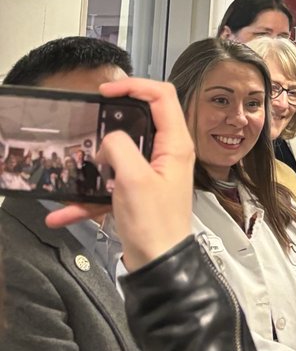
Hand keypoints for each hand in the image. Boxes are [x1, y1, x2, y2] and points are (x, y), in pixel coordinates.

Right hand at [46, 79, 194, 271]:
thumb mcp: (134, 178)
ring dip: (95, 161)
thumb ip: (119, 147)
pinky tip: (64, 211)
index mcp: (176, 145)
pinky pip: (110, 184)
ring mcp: (153, 172)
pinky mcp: (138, 190)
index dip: (134, 86)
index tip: (105, 92)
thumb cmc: (156, 224)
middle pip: (140, 120)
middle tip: (89, 122)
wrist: (160, 264)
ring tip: (77, 167)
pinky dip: (88, 196)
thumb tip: (108, 140)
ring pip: (119, 152)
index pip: (162, 96)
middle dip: (110, 121)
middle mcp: (168, 154)